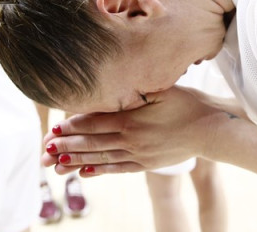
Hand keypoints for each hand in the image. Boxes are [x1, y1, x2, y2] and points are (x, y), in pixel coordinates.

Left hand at [41, 86, 224, 175]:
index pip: (95, 122)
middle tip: (46, 150)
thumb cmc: (188, 103)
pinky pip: (118, 169)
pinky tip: (84, 172)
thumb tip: (114, 84)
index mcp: (132, 119)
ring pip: (101, 157)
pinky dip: (100, 171)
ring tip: (57, 164)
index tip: (55, 129)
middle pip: (93, 142)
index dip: (73, 126)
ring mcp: (138, 154)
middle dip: (68, 145)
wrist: (211, 129)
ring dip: (77, 160)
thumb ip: (136, 89)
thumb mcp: (162, 89)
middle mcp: (132, 139)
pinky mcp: (146, 163)